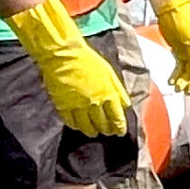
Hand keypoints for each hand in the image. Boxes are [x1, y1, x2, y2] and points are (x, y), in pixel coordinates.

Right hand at [5, 0, 130, 138]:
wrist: (64, 55)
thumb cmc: (88, 60)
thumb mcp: (109, 73)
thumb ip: (118, 91)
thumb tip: (126, 105)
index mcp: (108, 94)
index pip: (116, 117)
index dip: (119, 127)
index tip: (120, 132)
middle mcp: (94, 103)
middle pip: (102, 124)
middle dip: (107, 130)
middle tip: (108, 133)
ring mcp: (78, 106)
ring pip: (87, 126)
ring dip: (92, 131)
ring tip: (94, 133)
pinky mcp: (63, 106)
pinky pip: (70, 122)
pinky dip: (76, 126)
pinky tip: (78, 127)